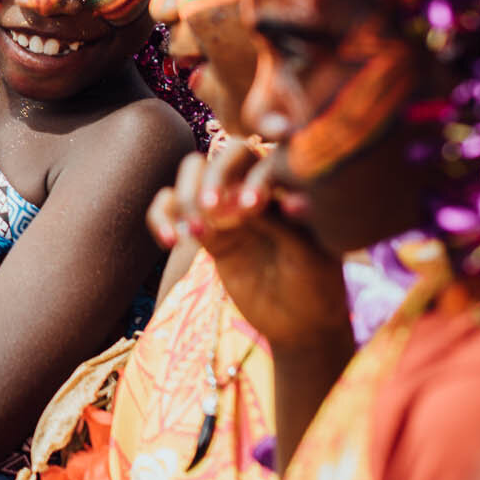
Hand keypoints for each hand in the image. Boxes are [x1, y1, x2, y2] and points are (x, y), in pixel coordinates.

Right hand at [149, 142, 349, 353]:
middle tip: (212, 209)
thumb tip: (245, 199)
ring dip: (186, 195)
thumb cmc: (317, 284)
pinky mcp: (208, 233)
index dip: (251, 178)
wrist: (301, 324)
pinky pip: (172, 208)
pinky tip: (171, 240)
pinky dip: (162, 216)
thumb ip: (280, 223)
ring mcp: (230, 208)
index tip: (252, 209)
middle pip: (225, 155)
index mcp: (288, 185)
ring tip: (197, 232)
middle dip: (214, 177)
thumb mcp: (308, 254)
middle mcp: (258, 188)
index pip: (265, 160)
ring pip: (193, 172)